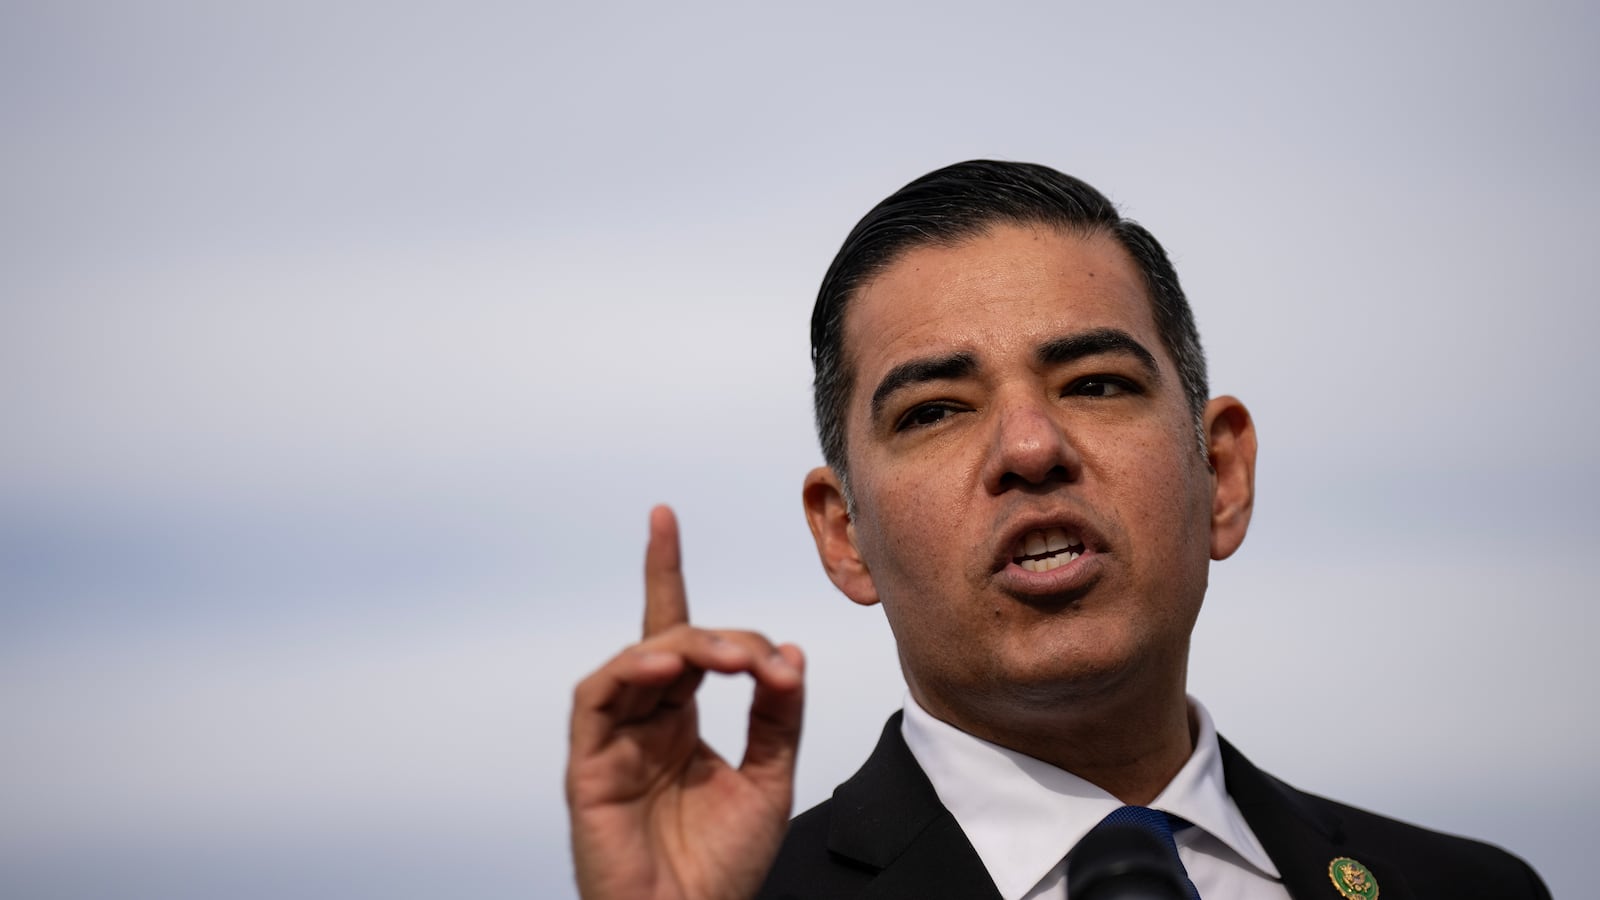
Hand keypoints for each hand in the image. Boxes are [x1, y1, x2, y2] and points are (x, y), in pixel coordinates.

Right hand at [567, 505, 805, 899]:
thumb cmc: (722, 867)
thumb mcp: (770, 779)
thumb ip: (779, 716)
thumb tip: (789, 653)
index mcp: (680, 721)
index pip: (675, 634)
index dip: (663, 572)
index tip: (662, 516)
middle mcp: (643, 721)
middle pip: (669, 641)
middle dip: (718, 635)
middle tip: (759, 658)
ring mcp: (613, 739)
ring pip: (637, 660)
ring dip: (683, 646)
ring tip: (722, 657)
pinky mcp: (588, 763)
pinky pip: (598, 696)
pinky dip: (632, 670)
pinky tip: (670, 664)